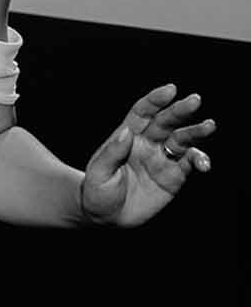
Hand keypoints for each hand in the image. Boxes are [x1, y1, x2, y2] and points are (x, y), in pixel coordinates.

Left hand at [79, 83, 214, 225]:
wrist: (107, 216)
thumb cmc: (97, 191)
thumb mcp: (98, 173)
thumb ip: (112, 154)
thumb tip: (126, 132)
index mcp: (128, 135)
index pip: (143, 112)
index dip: (156, 100)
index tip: (170, 90)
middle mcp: (148, 143)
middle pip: (166, 121)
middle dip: (180, 110)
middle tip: (195, 100)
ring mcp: (162, 158)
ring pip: (183, 139)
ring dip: (196, 132)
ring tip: (209, 125)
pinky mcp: (174, 176)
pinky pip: (190, 164)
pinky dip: (199, 161)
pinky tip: (204, 164)